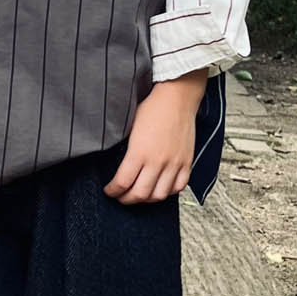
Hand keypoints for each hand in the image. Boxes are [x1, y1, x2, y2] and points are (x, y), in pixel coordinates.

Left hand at [104, 68, 208, 203]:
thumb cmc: (152, 106)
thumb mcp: (130, 127)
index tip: (109, 191)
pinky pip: (179, 186)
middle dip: (127, 199)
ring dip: (147, 199)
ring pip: (160, 195)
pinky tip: (160, 188)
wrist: (177, 96)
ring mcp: (174, 163)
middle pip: (140, 194)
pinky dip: (168, 192)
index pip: (122, 183)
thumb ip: (125, 150)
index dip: (113, 191)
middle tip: (121, 197)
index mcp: (139, 152)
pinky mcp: (186, 161)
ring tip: (140, 195)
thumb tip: (117, 165)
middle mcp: (157, 161)